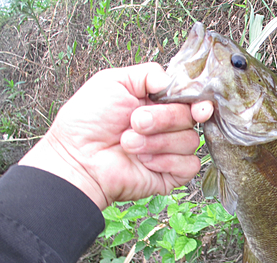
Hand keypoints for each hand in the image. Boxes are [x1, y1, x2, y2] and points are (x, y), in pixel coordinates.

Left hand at [19, 63, 212, 209]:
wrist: (78, 159)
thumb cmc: (87, 123)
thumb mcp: (112, 82)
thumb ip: (147, 73)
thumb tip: (172, 81)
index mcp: (156, 103)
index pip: (190, 99)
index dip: (197, 102)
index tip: (196, 107)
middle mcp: (166, 126)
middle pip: (190, 117)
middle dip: (163, 118)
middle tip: (135, 122)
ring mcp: (170, 150)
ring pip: (190, 141)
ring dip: (157, 142)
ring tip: (128, 143)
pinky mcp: (171, 174)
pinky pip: (189, 165)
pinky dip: (166, 161)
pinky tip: (145, 162)